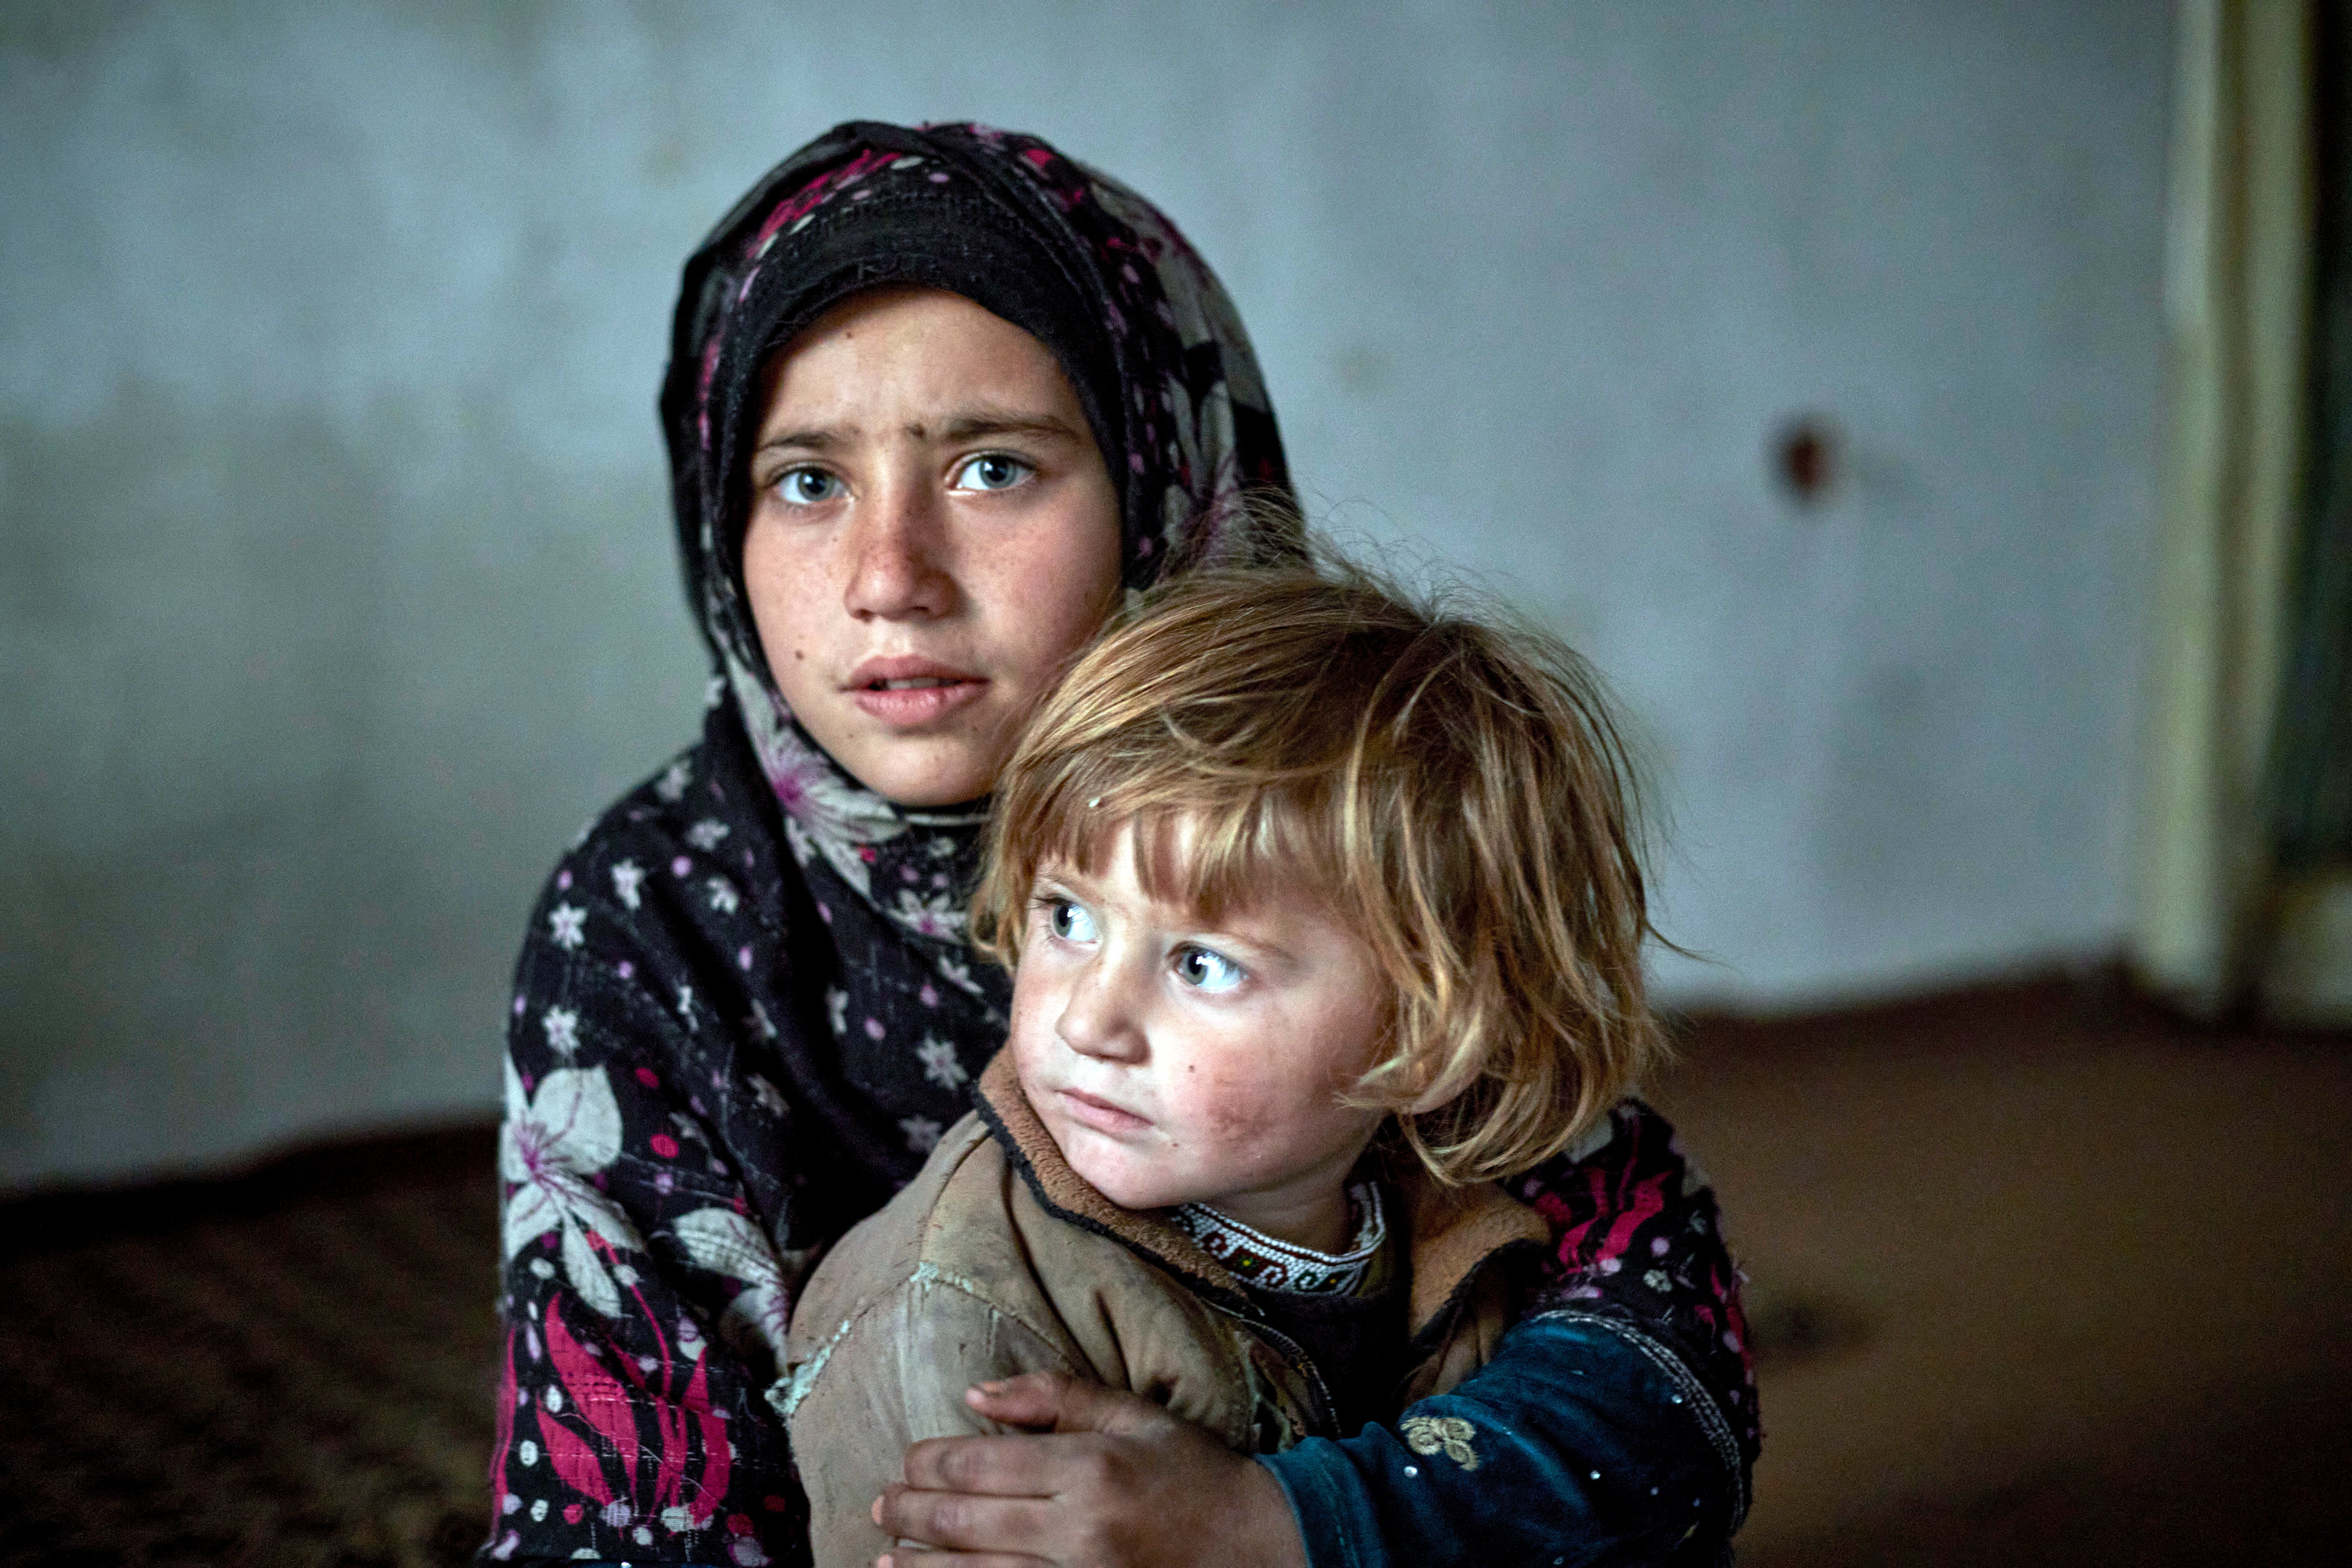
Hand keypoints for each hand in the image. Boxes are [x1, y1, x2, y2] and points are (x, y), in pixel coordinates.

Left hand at [870, 1371, 1307, 1567]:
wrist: (1260, 1543)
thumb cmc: (1194, 1472)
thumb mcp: (1134, 1415)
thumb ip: (1054, 1396)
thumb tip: (974, 1393)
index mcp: (1088, 1468)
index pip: (977, 1464)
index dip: (927, 1462)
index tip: (907, 1460)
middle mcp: (1077, 1529)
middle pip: (962, 1521)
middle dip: (908, 1511)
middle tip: (881, 1502)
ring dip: (919, 1564)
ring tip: (887, 1552)